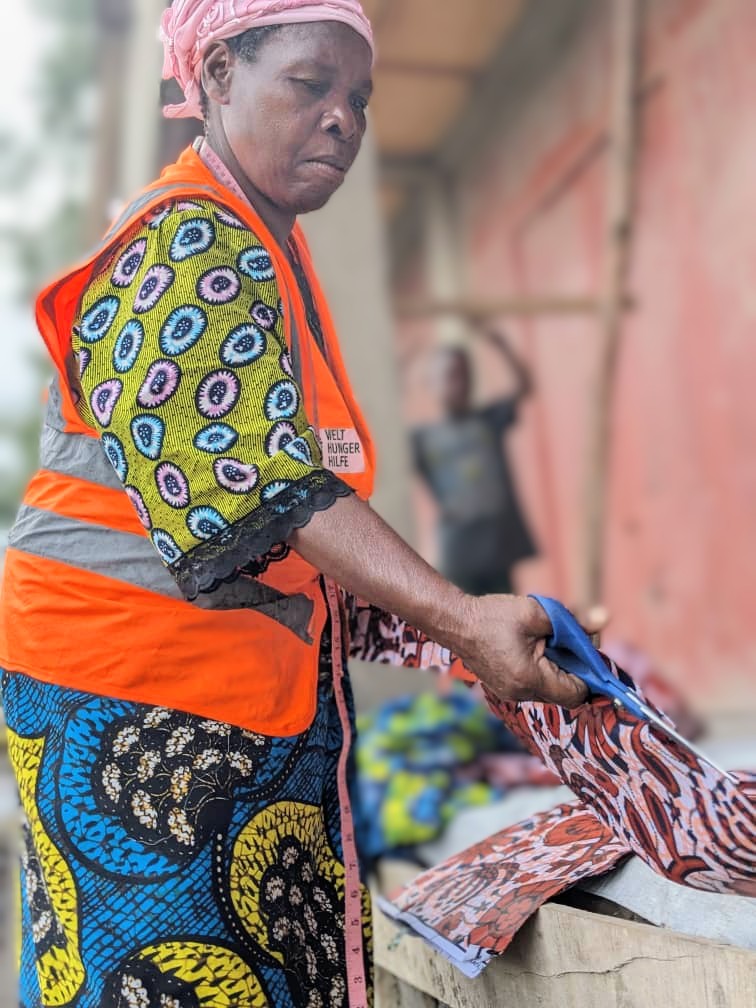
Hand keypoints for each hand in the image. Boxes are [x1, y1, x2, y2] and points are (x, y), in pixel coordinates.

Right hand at [458, 595, 590, 707]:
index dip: (589, 674)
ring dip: (557, 667)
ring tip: (548, 640)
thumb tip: (605, 619)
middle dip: (573, 667)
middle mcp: (520, 693)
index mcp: (529, 678)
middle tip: (569, 638)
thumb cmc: (492, 616)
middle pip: (564, 692)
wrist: (454, 622)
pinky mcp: (504, 687)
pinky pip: (534, 685)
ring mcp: (510, 693)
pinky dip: (542, 668)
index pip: (576, 693)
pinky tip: (535, 647)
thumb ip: (572, 619)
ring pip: (550, 688)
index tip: (587, 649)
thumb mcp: (536, 612)